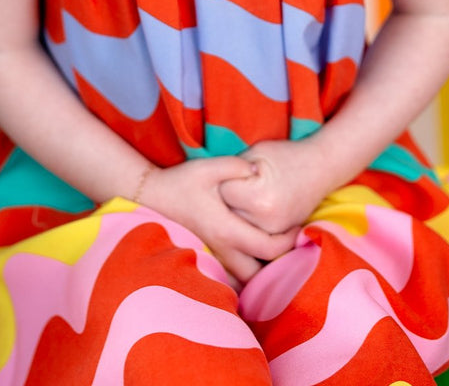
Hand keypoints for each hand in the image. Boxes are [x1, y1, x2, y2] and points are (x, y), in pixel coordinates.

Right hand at [139, 156, 298, 283]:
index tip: (297, 227)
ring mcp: (212, 257)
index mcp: (226, 229)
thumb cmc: (181, 181)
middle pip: (259, 276)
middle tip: (289, 245)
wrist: (151, 196)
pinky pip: (230, 278)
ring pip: (244, 281)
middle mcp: (221, 250)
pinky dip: (244, 274)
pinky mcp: (205, 258)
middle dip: (278, 265)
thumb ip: (236, 167)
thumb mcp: (208, 167)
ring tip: (273, 254)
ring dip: (260, 272)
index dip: (289, 241)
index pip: (268, 248)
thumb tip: (259, 170)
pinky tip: (251, 257)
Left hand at [219, 139, 328, 236]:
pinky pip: (254, 235)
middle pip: (229, 214)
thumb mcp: (256, 153)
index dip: (224, 179)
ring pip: (239, 227)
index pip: (223, 193)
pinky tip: (253, 211)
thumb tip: (211, 185)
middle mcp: (267, 221)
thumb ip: (232, 169)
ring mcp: (276, 232)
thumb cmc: (285, 155)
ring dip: (237, 215)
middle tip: (237, 186)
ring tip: (246, 198)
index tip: (231, 172)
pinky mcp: (281, 236)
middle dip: (227, 200)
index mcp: (259, 198)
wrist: (321, 167)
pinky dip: (250, 225)